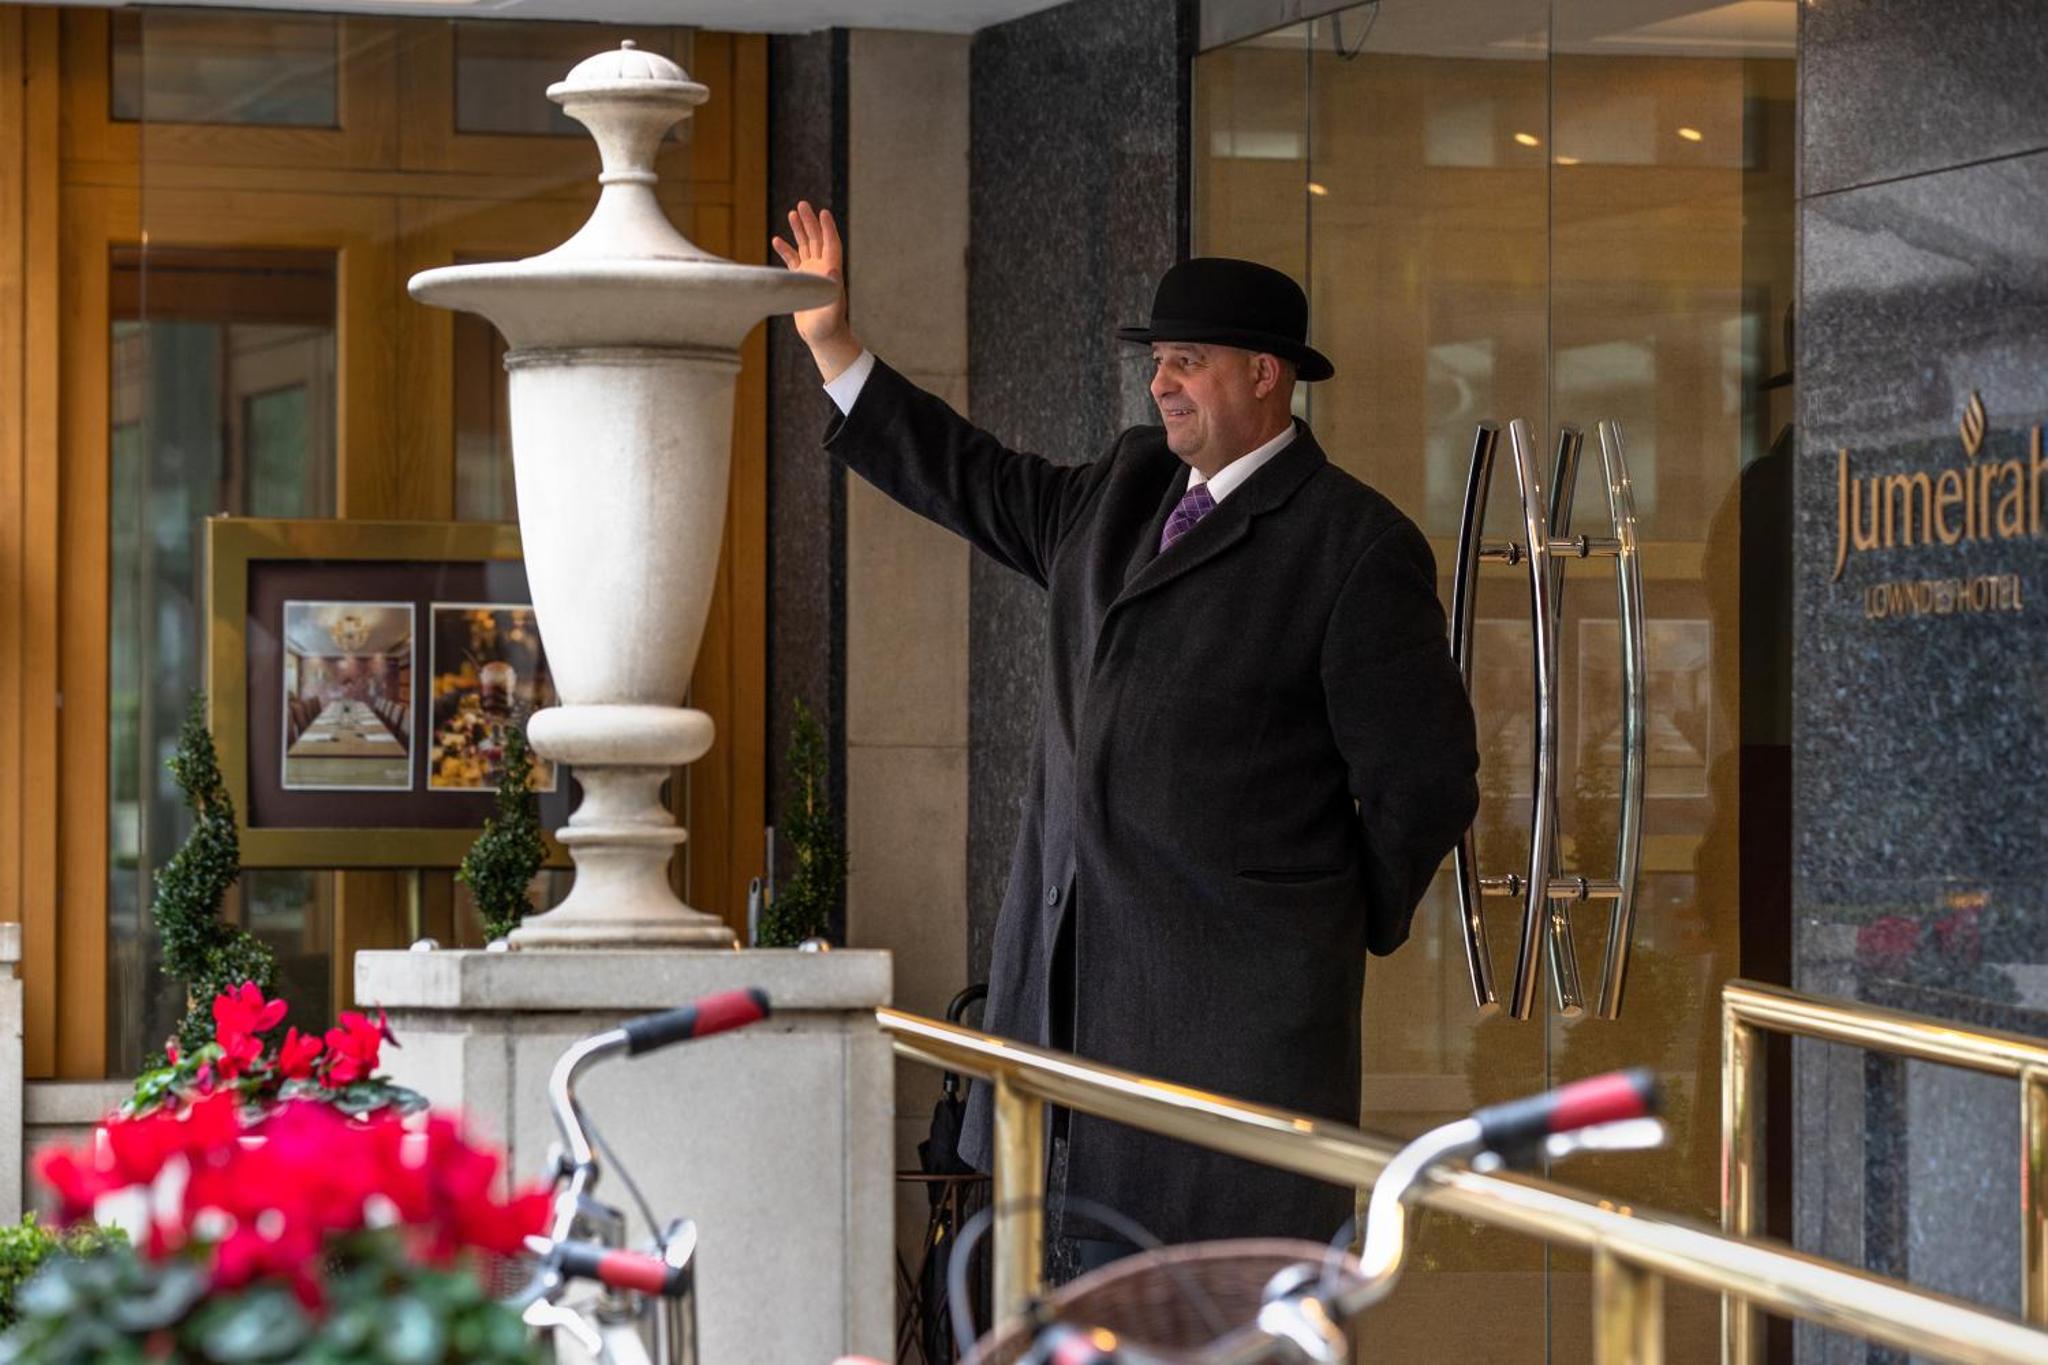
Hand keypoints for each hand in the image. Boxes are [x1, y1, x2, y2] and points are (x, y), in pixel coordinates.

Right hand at [771, 201, 861, 381]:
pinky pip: (792, 260)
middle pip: (816, 239)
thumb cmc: (828, 325)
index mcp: (831, 271)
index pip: (831, 244)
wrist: (822, 337)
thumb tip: (833, 268)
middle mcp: (822, 268)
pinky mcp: (800, 280)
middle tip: (802, 204)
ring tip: (792, 213)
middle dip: (809, 222)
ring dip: (799, 230)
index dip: (827, 228)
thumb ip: (833, 289)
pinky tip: (777, 239)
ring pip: (804, 246)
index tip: (822, 212)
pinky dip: (785, 250)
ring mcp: (811, 273)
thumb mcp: (832, 308)